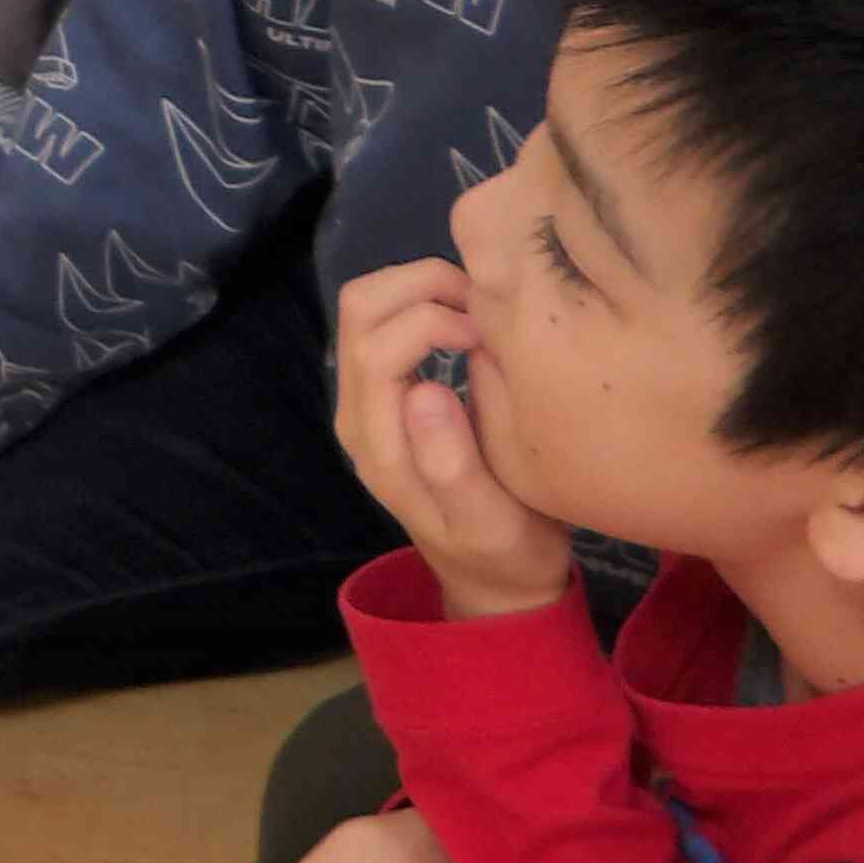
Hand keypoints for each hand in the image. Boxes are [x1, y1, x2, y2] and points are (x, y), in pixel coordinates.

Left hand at [333, 262, 574, 622]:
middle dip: (420, 284)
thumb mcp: (491, 523)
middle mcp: (359, 414)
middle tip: (484, 303)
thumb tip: (425, 390)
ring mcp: (368, 399)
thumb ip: (453, 465)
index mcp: (379, 446)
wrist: (493, 577)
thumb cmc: (504, 552)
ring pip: (367, 306)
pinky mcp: (387, 391)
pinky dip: (425, 300)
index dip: (431, 320)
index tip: (487, 334)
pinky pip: (387, 321)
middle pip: (360, 311)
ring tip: (480, 308)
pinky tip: (471, 320)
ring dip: (421, 287)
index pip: (376, 348)